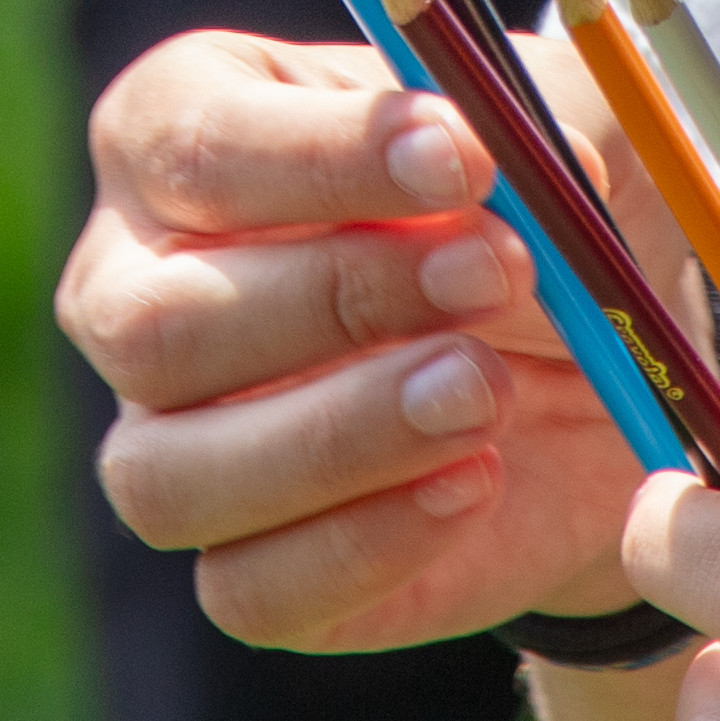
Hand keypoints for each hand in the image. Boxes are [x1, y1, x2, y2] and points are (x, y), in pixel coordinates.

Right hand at [59, 25, 648, 646]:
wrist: (587, 369)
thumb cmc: (526, 202)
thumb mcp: (549, 129)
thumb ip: (534, 133)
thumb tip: (537, 171)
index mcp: (175, 134)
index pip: (193, 144)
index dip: (325, 156)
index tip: (466, 162)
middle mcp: (132, 292)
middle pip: (156, 323)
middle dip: (337, 298)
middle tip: (497, 274)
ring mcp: (170, 444)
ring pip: (168, 477)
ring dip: (337, 439)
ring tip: (487, 395)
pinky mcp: (243, 568)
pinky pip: (247, 591)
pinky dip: (363, 547)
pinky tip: (474, 485)